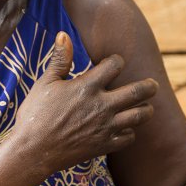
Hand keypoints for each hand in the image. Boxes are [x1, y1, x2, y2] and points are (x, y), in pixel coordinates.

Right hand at [13, 32, 158, 172]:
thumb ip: (60, 59)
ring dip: (146, 109)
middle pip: (137, 92)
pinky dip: (130, 132)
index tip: (114, 63)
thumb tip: (63, 34)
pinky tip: (125, 128)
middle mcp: (101, 105)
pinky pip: (128, 137)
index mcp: (87, 86)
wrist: (32, 151)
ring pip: (139, 116)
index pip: (115, 65)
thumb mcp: (45, 83)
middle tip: (153, 85)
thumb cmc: (36, 115)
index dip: (117, 61)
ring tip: (146, 106)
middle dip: (149, 86)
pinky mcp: (104, 145)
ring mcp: (105, 127)